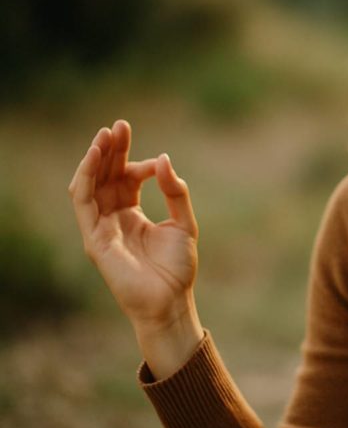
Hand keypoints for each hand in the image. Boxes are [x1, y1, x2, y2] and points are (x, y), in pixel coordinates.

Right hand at [67, 119, 199, 331]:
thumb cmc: (178, 268)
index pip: (126, 179)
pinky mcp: (94, 237)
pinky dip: (86, 177)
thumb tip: (164, 159)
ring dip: (95, 158)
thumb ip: (175, 192)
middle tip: (119, 125)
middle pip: (105, 176)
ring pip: (89, 184)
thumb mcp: (185, 223)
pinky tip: (94, 157)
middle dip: (111, 150)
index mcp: (132, 213)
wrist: (171, 301)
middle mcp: (113, 217)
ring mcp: (101, 227)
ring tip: (104, 135)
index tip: (157, 163)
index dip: (140, 164)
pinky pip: (83, 201)